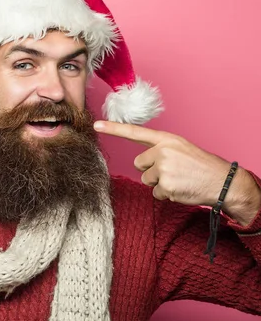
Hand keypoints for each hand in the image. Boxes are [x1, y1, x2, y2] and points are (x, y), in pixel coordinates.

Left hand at [93, 121, 260, 225]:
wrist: (223, 182)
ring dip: (160, 184)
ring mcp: (163, 168)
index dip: (113, 129)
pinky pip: (156, 194)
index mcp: (166, 139)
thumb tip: (141, 161)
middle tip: (173, 172)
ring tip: (179, 180)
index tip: (95, 125)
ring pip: (146, 180)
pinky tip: (181, 190)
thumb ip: (161, 150)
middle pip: (139, 164)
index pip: (135, 132)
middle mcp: (163, 151)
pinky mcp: (166, 185)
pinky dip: (167, 195)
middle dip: (152, 170)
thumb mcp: (181, 149)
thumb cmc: (201, 166)